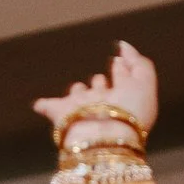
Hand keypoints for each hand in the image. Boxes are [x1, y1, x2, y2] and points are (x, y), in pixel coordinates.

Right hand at [33, 42, 157, 149]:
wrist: (106, 136)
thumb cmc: (128, 110)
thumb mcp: (144, 81)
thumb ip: (137, 62)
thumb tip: (124, 47)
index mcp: (123, 97)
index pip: (122, 79)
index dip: (122, 69)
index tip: (120, 61)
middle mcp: (102, 104)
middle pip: (98, 86)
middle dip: (99, 82)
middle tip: (100, 80)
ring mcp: (81, 110)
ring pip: (77, 95)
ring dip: (78, 92)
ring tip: (78, 90)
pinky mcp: (61, 114)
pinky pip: (49, 107)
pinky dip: (44, 105)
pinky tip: (39, 104)